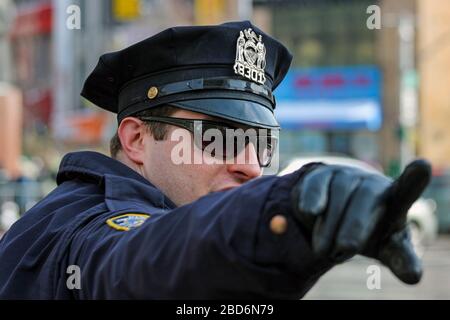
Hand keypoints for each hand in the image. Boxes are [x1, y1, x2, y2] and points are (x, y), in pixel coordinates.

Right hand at [291, 159, 430, 283]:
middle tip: (345, 249)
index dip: (414, 178)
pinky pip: (316, 187)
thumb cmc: (368, 231)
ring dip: (329, 225)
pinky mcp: (320, 175)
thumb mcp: (386, 247)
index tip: (422, 166)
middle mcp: (371, 183)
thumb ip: (400, 259)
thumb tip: (414, 277)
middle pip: (367, 197)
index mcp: (395, 199)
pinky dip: (312, 201)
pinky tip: (311, 213)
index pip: (407, 188)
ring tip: (323, 250)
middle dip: (355, 225)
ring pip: (339, 194)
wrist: (335, 215)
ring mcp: (345, 175)